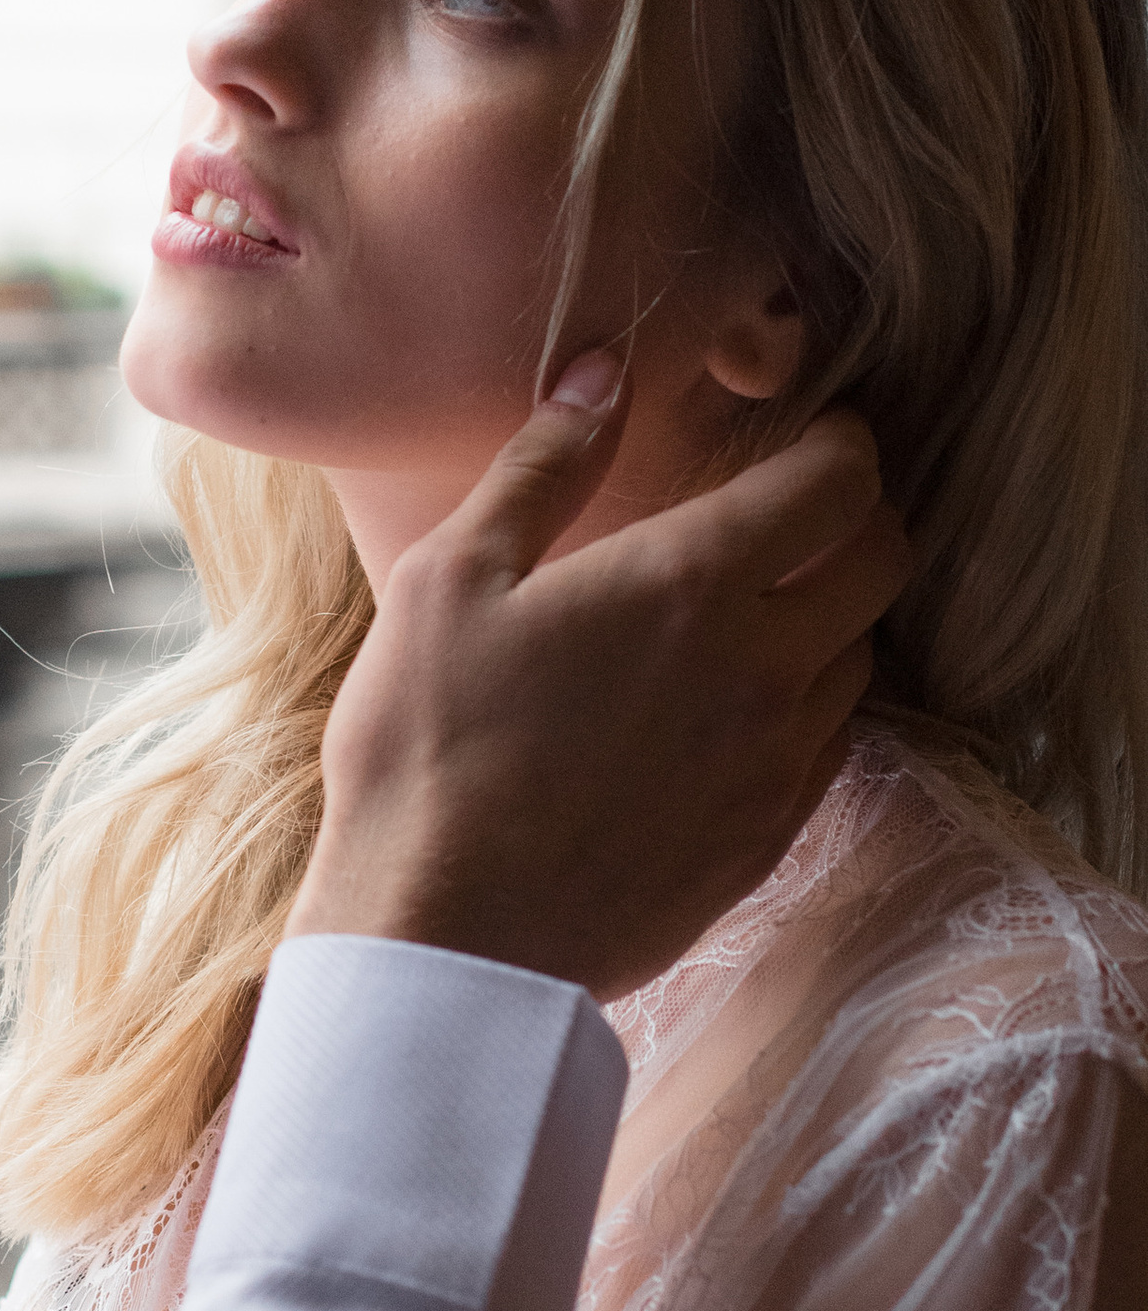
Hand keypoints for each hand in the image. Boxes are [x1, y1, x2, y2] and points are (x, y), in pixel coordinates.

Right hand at [293, 355, 910, 997]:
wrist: (449, 938)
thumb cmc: (428, 750)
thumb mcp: (451, 579)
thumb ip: (542, 467)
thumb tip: (600, 372)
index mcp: (694, 583)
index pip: (841, 482)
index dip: (843, 443)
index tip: (816, 434)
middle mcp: (766, 667)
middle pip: (882, 563)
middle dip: (857, 518)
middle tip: (799, 512)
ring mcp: (775, 763)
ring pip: (859, 658)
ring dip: (829, 618)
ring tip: (756, 613)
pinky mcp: (764, 840)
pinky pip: (826, 748)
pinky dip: (804, 709)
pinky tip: (732, 711)